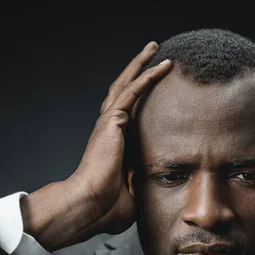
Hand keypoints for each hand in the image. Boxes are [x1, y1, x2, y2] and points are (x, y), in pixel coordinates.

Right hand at [71, 42, 171, 232]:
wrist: (91, 205)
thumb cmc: (105, 207)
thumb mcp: (131, 194)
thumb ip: (140, 186)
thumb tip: (152, 192)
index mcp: (112, 144)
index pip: (127, 114)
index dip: (138, 98)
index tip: (151, 89)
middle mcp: (109, 128)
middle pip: (123, 90)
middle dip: (137, 70)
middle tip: (152, 54)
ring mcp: (109, 122)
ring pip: (126, 83)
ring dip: (141, 64)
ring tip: (155, 48)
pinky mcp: (113, 120)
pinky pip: (132, 91)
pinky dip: (147, 76)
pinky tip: (162, 65)